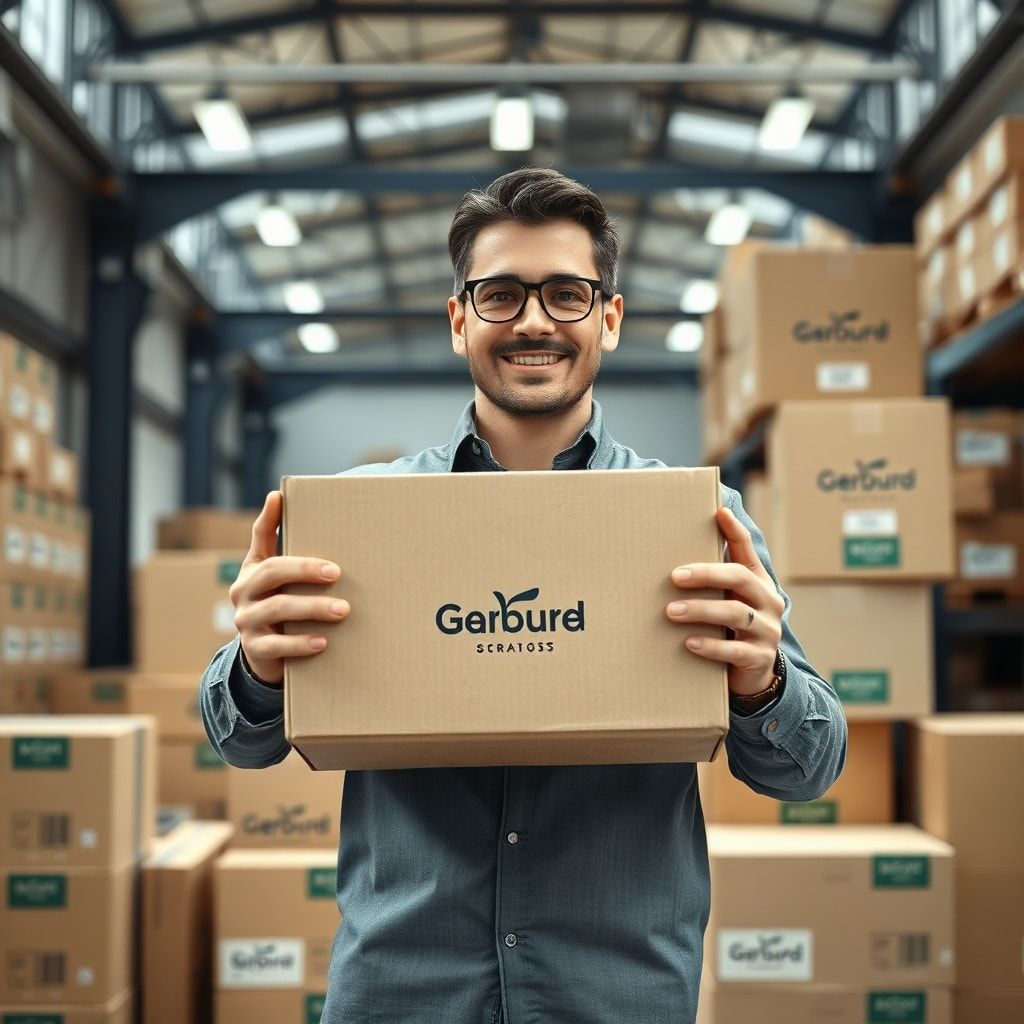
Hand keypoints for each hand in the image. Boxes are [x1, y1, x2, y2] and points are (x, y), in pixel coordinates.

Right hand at [229, 490, 349, 684]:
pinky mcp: (254, 648)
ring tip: (343, 609)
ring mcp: (246, 619)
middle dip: (305, 569)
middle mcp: (244, 590)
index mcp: (254, 569)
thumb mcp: (285, 580)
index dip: (269, 518)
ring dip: (313, 607)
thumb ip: (292, 551)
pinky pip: (276, 645)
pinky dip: (301, 643)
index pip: (259, 538)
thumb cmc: (284, 604)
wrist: (267, 655)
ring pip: (277, 607)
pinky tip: (323, 642)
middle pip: (272, 571)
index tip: (279, 497)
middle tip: (337, 573)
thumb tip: (290, 502)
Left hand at [666, 506, 783, 696]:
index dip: (735, 531)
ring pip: (735, 614)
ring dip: (700, 610)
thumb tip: (673, 559)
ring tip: (670, 612)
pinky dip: (710, 645)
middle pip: (740, 578)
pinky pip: (734, 650)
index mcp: (758, 583)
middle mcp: (768, 602)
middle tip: (674, 577)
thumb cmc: (731, 630)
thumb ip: (713, 581)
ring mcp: (767, 631)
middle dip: (706, 574)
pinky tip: (689, 642)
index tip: (719, 512)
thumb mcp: (728, 602)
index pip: (747, 552)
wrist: (754, 676)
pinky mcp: (759, 658)